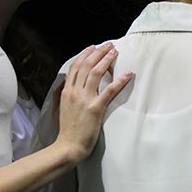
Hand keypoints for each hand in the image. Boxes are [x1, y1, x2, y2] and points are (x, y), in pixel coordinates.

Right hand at [53, 43, 133, 161]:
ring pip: (96, 73)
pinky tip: (128, 74)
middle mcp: (74, 92)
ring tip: (115, 51)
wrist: (68, 146)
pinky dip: (119, 81)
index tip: (93, 46)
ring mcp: (85, 99)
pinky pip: (109, 90)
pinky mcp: (95, 108)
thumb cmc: (68, 129)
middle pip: (86, 65)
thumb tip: (74, 83)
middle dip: (98, 52)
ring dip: (107, 60)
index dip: (85, 54)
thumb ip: (68, 94)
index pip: (75, 66)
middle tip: (109, 45)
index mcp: (66, 91)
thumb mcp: (63, 107)